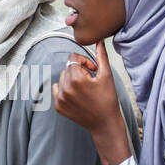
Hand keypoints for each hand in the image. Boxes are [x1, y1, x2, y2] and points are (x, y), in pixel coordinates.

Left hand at [52, 40, 131, 164]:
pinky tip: (77, 96)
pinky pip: (57, 89)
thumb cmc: (108, 99)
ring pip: (62, 78)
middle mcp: (65, 88)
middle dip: (79, 70)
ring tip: (85, 89)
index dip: (84, 61)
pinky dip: (65, 89)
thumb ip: (101, 56)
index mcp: (76, 79)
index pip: (73, 58)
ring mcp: (60, 98)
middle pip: (67, 67)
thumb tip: (99, 40)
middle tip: (91, 81)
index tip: (93, 70)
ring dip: (72, 79)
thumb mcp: (107, 76)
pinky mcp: (58, 106)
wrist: (104, 123)